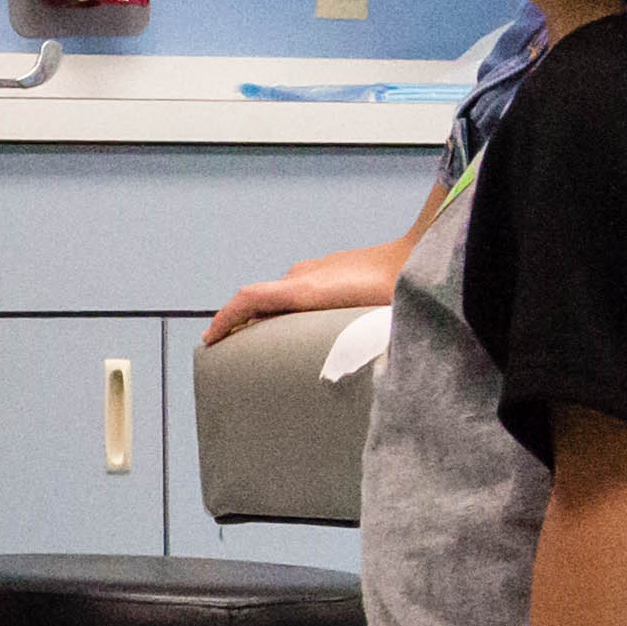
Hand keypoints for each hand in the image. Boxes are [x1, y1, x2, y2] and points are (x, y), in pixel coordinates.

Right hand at [205, 240, 410, 344]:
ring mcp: (316, 268)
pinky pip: (298, 288)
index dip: (224, 320)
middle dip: (241, 322)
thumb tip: (314, 368)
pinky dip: (288, 307)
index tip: (209, 340)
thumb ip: (333, 342)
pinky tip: (305, 325)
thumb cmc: (393, 293)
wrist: (417, 257)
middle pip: (260, 298)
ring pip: (280, 294)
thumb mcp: (360, 325)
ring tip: (268, 342)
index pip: (248, 299)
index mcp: (303, 289)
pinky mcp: (330, 268)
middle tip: (232, 349)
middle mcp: (302, 274)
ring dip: (268, 315)